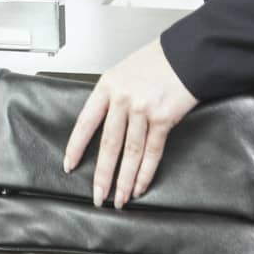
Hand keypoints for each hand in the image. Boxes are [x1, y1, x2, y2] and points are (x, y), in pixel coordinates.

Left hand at [63, 38, 198, 207]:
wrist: (185, 54)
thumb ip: (111, 96)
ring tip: (119, 199)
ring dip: (124, 180)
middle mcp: (122, 98)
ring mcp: (143, 109)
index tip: (69, 165)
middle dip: (102, 174)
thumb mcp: (123, 72)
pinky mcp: (163, 119)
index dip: (76, 146)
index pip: (86, 121)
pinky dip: (146, 173)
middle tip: (98, 196)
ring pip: (130, 153)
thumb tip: (102, 124)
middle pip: (108, 144)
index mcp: (107, 85)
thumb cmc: (154, 62)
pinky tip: (140, 187)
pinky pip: (152, 152)